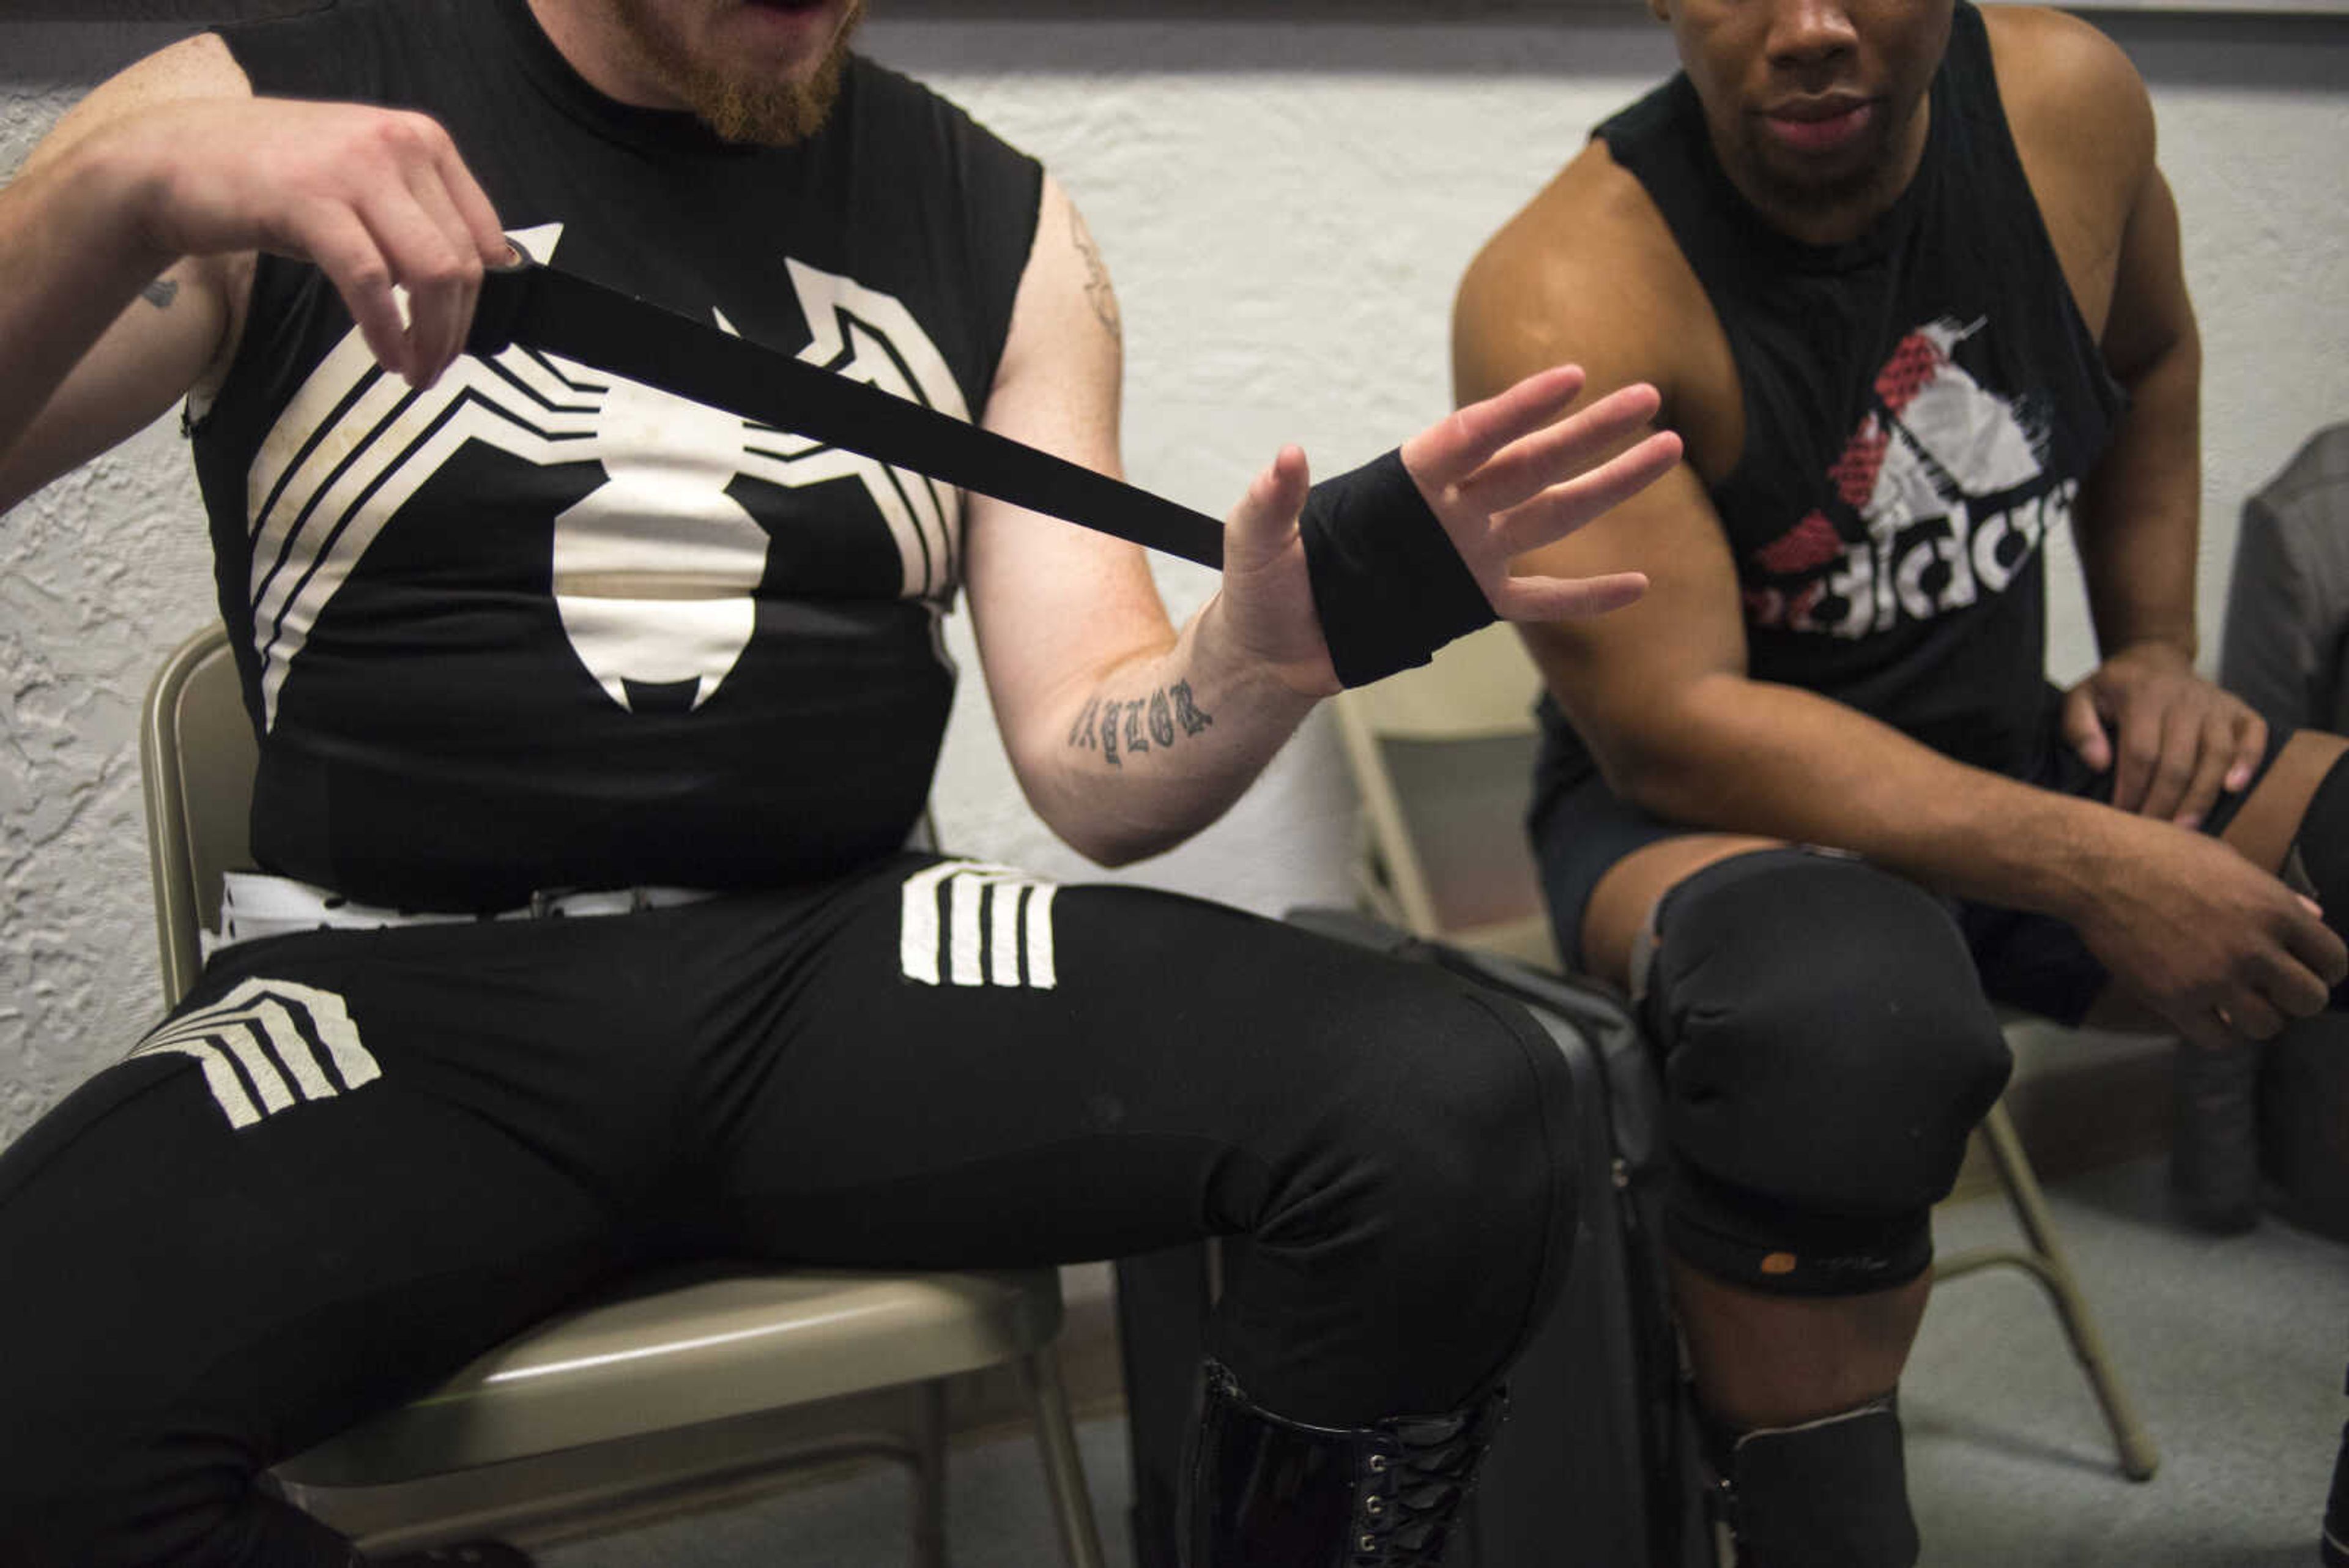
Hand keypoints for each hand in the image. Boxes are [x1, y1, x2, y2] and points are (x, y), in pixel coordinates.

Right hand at [118, 97, 509, 388]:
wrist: (172, 160)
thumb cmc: (271, 181)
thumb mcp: (363, 184)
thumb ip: (415, 220)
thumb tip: (463, 289)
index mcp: (422, 139)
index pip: (484, 236)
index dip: (479, 301)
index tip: (460, 337)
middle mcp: (398, 144)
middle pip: (461, 262)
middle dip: (456, 330)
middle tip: (436, 368)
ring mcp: (355, 167)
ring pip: (429, 273)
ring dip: (430, 338)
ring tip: (415, 371)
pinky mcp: (310, 200)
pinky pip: (372, 282)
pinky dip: (386, 331)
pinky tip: (386, 356)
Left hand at [1215, 365, 1681, 695]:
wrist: (1271, 653)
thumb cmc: (1261, 591)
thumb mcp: (1254, 543)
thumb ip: (1272, 501)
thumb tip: (1286, 455)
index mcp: (1403, 485)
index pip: (1472, 437)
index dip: (1520, 408)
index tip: (1571, 378)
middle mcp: (1448, 511)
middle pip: (1531, 463)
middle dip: (1589, 433)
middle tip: (1647, 398)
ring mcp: (1467, 555)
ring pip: (1551, 515)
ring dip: (1608, 488)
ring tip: (1668, 452)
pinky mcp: (1469, 603)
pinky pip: (1539, 600)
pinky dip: (1586, 596)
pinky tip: (1637, 586)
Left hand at [2061, 641, 2266, 827]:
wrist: (2154, 659)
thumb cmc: (2114, 689)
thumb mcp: (2082, 697)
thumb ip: (2079, 728)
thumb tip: (2099, 764)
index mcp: (2143, 696)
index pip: (2141, 753)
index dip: (2132, 789)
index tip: (2122, 818)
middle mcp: (2184, 699)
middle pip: (2179, 761)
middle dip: (2165, 803)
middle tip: (2154, 835)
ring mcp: (2215, 704)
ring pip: (2216, 755)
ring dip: (2201, 796)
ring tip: (2186, 829)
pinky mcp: (2239, 709)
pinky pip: (2253, 735)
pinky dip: (2249, 760)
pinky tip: (2234, 789)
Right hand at [2071, 816, 2345, 1050]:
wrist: (2097, 867)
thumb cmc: (2162, 853)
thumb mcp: (2229, 861)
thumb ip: (2276, 895)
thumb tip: (2314, 918)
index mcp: (2274, 909)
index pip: (2333, 960)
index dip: (2325, 969)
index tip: (2306, 970)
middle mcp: (2253, 948)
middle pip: (2309, 1000)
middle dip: (2294, 998)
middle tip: (2272, 990)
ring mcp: (2214, 978)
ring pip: (2266, 1027)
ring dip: (2256, 1018)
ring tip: (2236, 1003)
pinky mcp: (2175, 999)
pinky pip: (2218, 1039)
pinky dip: (2218, 1032)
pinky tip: (2207, 1013)